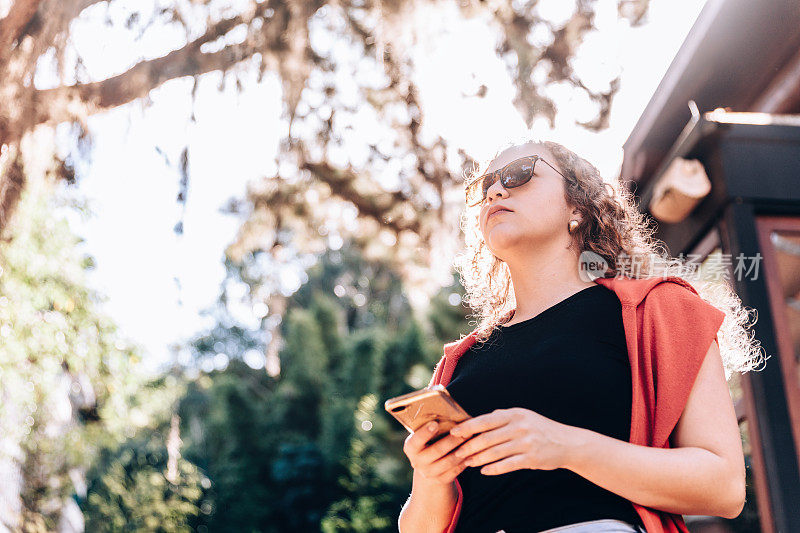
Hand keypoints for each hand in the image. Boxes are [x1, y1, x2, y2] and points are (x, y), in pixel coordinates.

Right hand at [402, 420, 470, 484]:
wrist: (427, 467)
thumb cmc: (428, 442)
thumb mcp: (423, 435)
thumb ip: (429, 424)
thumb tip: (441, 404)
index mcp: (410, 447)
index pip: (416, 440)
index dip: (425, 432)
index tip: (435, 423)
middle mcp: (417, 462)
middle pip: (437, 450)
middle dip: (453, 440)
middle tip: (466, 430)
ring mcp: (429, 473)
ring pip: (450, 461)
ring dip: (463, 450)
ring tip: (473, 440)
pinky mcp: (441, 480)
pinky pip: (456, 470)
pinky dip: (466, 460)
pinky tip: (473, 452)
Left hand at [449, 407, 576, 474]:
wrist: (567, 443)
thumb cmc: (540, 429)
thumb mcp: (523, 417)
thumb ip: (502, 418)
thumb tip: (477, 420)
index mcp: (514, 414)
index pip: (485, 420)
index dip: (467, 427)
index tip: (453, 433)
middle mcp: (519, 426)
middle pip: (487, 437)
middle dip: (469, 446)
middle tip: (456, 452)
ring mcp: (526, 443)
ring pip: (495, 452)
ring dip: (478, 458)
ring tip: (467, 463)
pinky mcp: (531, 458)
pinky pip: (508, 465)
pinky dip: (494, 468)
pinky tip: (484, 471)